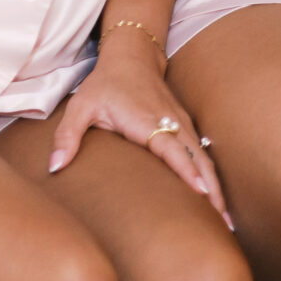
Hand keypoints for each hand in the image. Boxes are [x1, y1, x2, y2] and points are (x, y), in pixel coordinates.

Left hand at [50, 28, 229, 226]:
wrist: (133, 57)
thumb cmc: (106, 84)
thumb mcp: (81, 106)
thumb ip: (67, 136)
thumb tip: (55, 167)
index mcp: (147, 120)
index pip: (172, 149)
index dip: (187, 171)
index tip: (202, 193)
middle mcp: (170, 124)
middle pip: (198, 160)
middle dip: (212, 190)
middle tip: (224, 223)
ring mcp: (181, 125)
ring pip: (204, 159)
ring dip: (216, 187)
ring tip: (225, 219)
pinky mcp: (183, 127)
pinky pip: (201, 154)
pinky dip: (210, 176)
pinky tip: (214, 197)